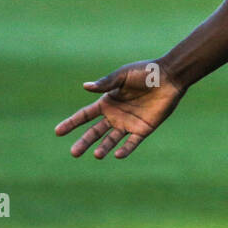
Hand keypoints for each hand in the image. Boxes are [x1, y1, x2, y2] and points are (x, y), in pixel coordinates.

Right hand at [54, 59, 185, 159]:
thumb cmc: (145, 72)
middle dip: (84, 142)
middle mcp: (115, 115)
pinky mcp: (143, 129)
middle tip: (73, 153)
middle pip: (95, 132)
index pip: (85, 115)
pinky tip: (118, 154)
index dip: (72, 123)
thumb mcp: (122, 76)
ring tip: (97, 155)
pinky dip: (125, 149)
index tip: (57, 132)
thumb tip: (85, 86)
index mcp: (107, 101)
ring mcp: (128, 123)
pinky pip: (132, 143)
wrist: (169, 77)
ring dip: (104, 148)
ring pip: (111, 140)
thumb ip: (105, 83)